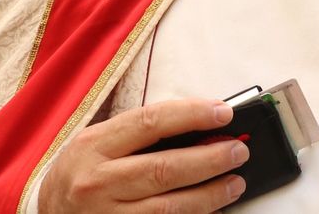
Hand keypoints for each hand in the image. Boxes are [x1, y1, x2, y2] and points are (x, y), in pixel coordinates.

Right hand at [38, 98, 249, 212]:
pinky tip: (211, 210)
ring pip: (168, 208)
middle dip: (209, 159)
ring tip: (235, 182)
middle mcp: (98, 182)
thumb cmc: (79, 173)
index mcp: (94, 146)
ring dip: (209, 195)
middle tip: (238, 150)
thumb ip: (140, 135)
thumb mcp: (97, 143)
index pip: (151, 122)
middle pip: (164, 169)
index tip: (223, 113)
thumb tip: (199, 127)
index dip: (192, 115)